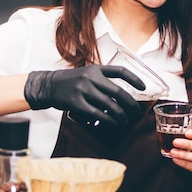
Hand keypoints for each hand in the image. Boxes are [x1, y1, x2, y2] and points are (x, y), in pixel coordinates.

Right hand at [24, 65, 144, 125]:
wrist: (48, 85)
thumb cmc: (70, 82)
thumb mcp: (86, 74)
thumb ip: (102, 80)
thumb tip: (122, 97)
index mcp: (96, 68)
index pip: (120, 71)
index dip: (134, 79)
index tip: (143, 88)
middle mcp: (91, 77)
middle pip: (119, 92)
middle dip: (131, 105)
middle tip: (135, 113)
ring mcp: (83, 90)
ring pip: (110, 105)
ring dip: (121, 115)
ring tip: (125, 121)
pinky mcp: (76, 103)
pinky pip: (98, 114)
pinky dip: (108, 120)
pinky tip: (114, 123)